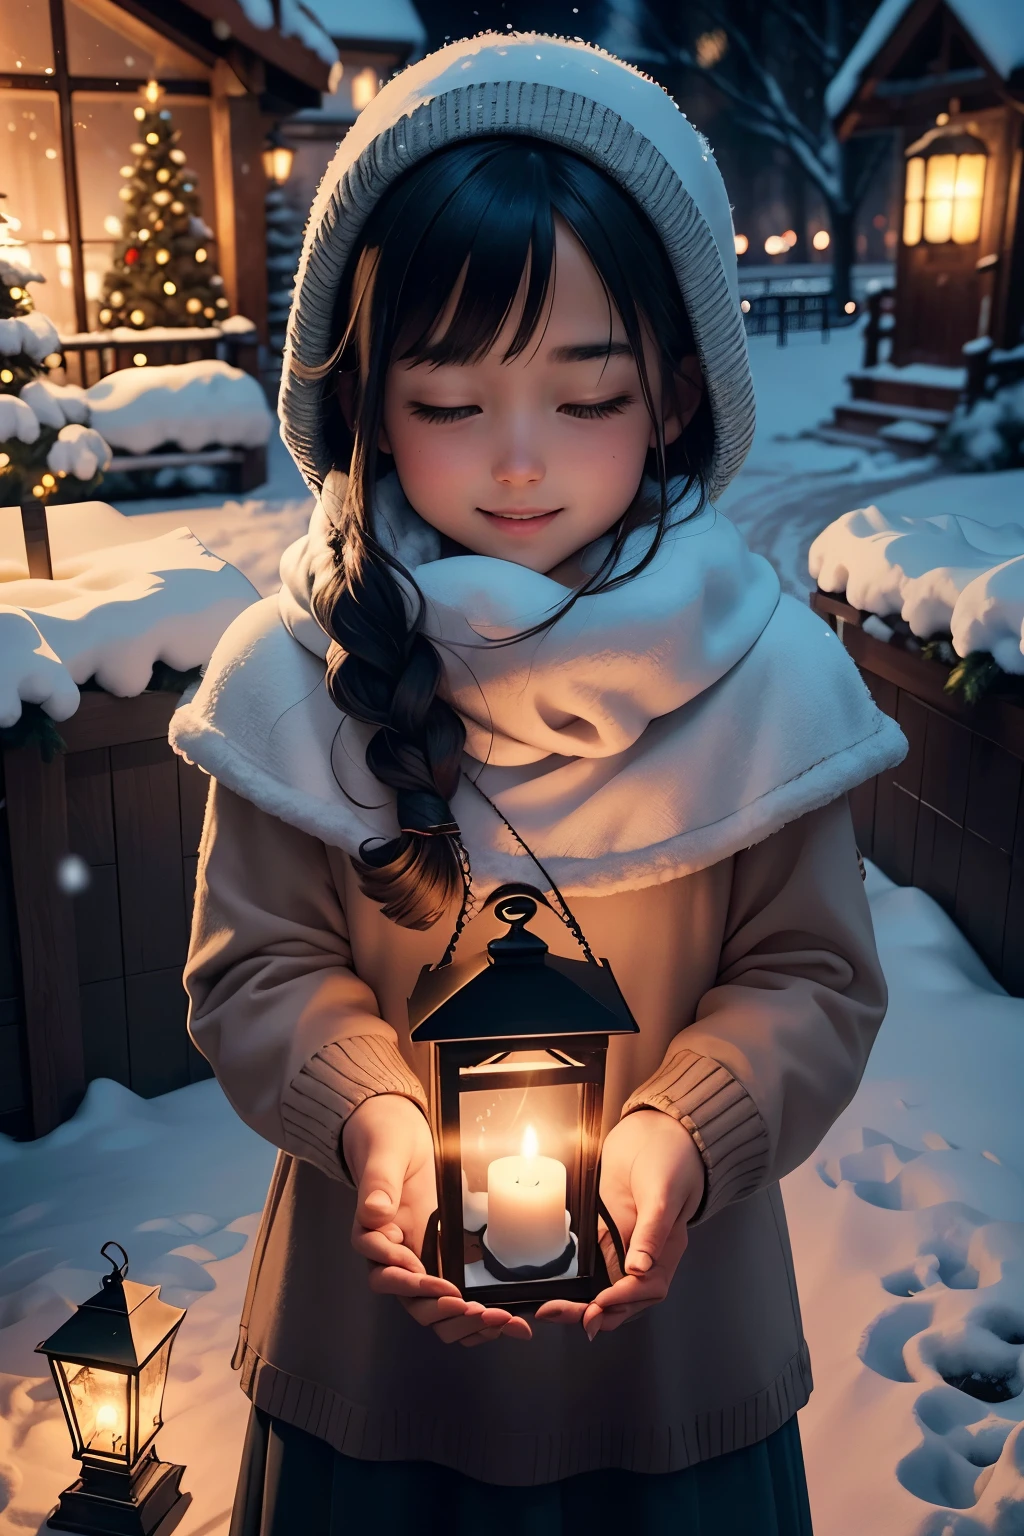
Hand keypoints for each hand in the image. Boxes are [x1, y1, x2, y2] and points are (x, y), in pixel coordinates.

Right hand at [343, 1094, 531, 1346]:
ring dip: (461, 1321)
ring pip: (432, 1309)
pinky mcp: (440, 1257)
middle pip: (409, 1301)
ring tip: (495, 1319)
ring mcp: (418, 1259)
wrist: (399, 1134)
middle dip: (439, 1309)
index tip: (433, 1279)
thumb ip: (379, 1182)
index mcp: (373, 1233)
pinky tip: (502, 1321)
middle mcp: (392, 1255)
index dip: (406, 1281)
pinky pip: (452, 1299)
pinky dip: (474, 1317)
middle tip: (470, 1307)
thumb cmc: (387, 1139)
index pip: (383, 1271)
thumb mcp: (385, 1152)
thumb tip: (375, 1212)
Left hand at [535, 1109, 704, 1338]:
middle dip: (597, 1312)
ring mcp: (626, 1245)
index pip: (649, 1287)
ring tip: (556, 1311)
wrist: (655, 1130)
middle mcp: (648, 1254)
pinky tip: (562, 1292)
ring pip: (608, 1289)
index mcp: (668, 1248)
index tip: (598, 1303)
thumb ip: (652, 1231)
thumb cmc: (671, 1157)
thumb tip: (639, 1269)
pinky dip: (581, 1285)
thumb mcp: (663, 1192)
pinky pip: (596, 1268)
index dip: (623, 1299)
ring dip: (584, 1305)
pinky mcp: (608, 1233)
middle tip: (563, 1313)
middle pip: (626, 1298)